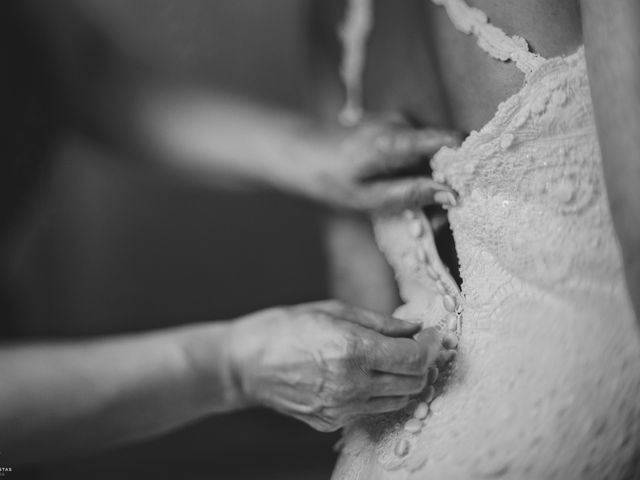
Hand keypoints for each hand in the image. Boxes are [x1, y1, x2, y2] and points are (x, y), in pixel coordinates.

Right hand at [227, 300, 440, 431]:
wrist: (244, 365)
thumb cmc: (285, 329)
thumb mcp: (333, 311)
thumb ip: (380, 322)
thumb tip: (415, 327)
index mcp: (353, 350)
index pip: (415, 358)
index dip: (429, 346)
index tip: (430, 335)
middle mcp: (352, 384)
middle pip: (413, 383)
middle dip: (421, 364)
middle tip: (414, 346)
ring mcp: (342, 408)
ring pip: (398, 400)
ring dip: (403, 381)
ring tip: (389, 360)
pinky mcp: (333, 422)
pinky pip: (371, 409)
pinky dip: (378, 393)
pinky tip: (363, 375)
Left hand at [296, 117, 461, 211]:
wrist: (301, 153)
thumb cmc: (329, 177)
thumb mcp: (367, 197)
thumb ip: (409, 193)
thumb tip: (451, 195)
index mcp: (395, 140)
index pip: (449, 141)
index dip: (467, 165)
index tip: (468, 195)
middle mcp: (403, 124)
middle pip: (445, 153)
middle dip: (447, 187)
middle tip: (434, 222)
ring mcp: (401, 124)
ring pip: (434, 156)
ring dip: (433, 185)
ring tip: (418, 216)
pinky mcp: (397, 129)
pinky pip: (420, 153)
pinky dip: (420, 175)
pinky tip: (407, 197)